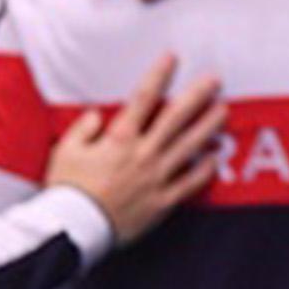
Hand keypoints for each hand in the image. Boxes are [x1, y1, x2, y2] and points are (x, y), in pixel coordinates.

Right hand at [44, 53, 225, 245]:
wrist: (70, 232)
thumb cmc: (66, 190)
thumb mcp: (65, 152)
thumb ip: (83, 129)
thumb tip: (97, 114)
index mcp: (119, 139)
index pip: (143, 98)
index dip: (158, 75)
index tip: (172, 56)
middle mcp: (142, 154)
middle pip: (175, 118)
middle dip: (196, 96)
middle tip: (214, 80)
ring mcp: (155, 178)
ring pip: (189, 147)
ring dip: (208, 127)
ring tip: (223, 111)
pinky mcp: (161, 202)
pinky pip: (189, 184)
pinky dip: (204, 171)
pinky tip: (215, 158)